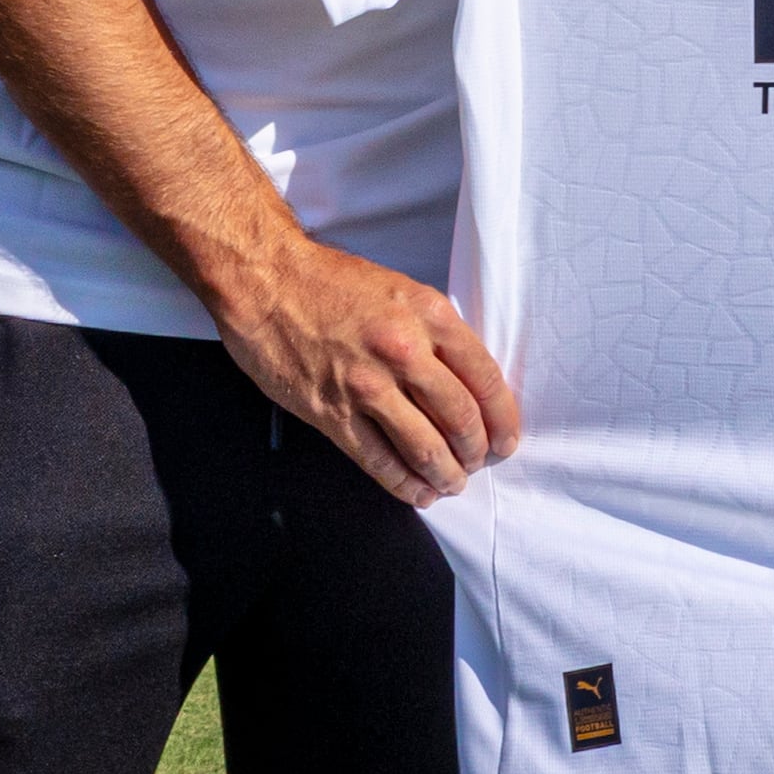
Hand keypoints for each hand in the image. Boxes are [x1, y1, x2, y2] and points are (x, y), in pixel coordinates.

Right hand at [215, 228, 524, 505]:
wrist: (266, 280)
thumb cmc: (331, 281)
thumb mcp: (401, 291)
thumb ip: (434, 332)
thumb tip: (464, 381)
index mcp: (429, 315)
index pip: (485, 378)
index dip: (502, 418)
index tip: (507, 439)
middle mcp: (404, 350)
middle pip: (460, 418)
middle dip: (477, 452)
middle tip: (479, 464)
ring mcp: (366, 384)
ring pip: (424, 447)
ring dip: (445, 476)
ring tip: (452, 485)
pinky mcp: (331, 412)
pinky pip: (378, 460)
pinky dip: (403, 484)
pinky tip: (416, 493)